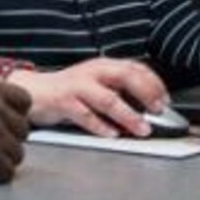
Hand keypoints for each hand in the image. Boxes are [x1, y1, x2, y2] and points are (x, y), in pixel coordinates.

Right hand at [10, 57, 167, 137]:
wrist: (34, 91)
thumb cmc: (69, 90)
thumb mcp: (96, 82)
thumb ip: (118, 88)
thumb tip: (149, 103)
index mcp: (102, 65)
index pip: (134, 68)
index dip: (153, 82)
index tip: (165, 98)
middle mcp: (91, 72)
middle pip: (124, 76)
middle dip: (146, 92)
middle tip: (159, 109)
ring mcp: (76, 86)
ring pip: (108, 99)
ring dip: (128, 115)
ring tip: (142, 128)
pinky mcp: (63, 101)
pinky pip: (85, 115)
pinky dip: (101, 126)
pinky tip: (112, 134)